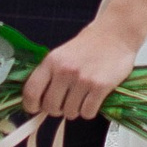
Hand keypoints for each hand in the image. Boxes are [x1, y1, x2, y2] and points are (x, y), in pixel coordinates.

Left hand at [21, 14, 141, 120]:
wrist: (116, 34)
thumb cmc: (89, 44)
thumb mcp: (62, 54)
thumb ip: (50, 74)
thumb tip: (40, 100)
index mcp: (51, 61)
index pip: (31, 91)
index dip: (31, 105)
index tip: (36, 109)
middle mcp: (64, 71)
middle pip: (50, 106)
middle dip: (57, 110)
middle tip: (64, 103)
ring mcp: (82, 79)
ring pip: (70, 112)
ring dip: (75, 110)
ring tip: (82, 98)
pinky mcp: (100, 86)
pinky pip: (87, 113)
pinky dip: (89, 111)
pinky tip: (93, 100)